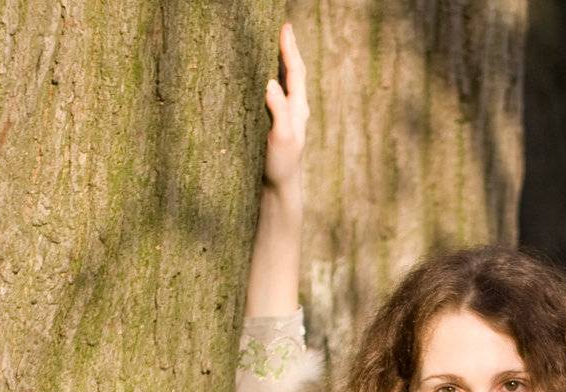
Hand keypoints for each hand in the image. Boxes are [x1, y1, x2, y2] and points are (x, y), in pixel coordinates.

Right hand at [262, 22, 308, 193]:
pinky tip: (268, 77)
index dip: (290, 49)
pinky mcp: (279, 125)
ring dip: (283, 63)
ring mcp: (289, 118)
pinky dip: (275, 79)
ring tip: (277, 45)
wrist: (281, 188)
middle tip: (284, 29)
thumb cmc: (282, 165)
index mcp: (298, 109)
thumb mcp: (281, 137)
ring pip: (288, 83)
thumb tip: (271, 83)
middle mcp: (296, 110)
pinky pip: (279, 95)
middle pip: (294, 73)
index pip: (295, 72)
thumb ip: (279, 111)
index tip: (285, 28)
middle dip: (289, 50)